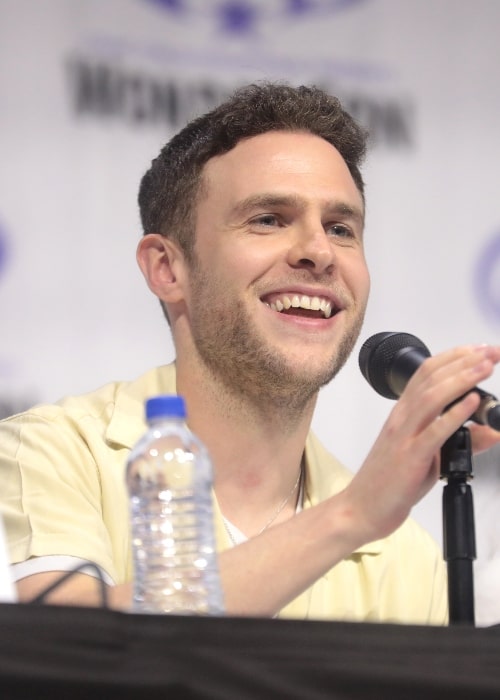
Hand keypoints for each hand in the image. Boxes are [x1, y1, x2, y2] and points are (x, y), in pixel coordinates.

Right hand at [344, 344, 499, 543]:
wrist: (361, 509)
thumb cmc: (389, 483)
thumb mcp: (428, 458)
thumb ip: (457, 441)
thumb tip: (488, 431)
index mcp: (404, 414)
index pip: (426, 373)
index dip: (454, 357)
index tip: (479, 349)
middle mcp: (402, 419)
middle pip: (431, 378)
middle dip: (465, 361)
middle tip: (490, 352)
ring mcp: (404, 436)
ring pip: (432, 396)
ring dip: (462, 378)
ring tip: (485, 367)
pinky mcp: (410, 457)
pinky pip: (434, 431)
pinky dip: (455, 413)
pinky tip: (472, 402)